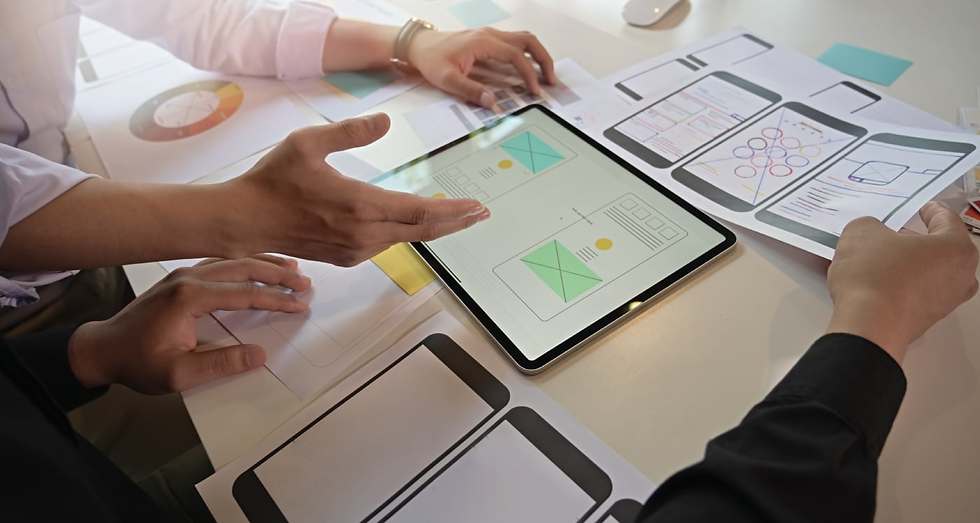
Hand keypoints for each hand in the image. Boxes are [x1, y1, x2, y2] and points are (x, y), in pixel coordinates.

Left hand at [67, 256, 310, 393]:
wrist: (102, 349)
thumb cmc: (136, 362)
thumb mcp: (178, 374)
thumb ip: (221, 365)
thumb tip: (259, 355)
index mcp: (189, 297)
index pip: (245, 294)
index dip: (276, 300)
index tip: (300, 305)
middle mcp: (188, 278)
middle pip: (243, 267)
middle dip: (277, 274)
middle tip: (304, 283)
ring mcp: (184, 274)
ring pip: (233, 260)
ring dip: (264, 263)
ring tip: (291, 268)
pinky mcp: (182, 278)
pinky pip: (221, 262)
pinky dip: (245, 263)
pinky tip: (258, 265)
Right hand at [228, 113, 490, 265]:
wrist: (246, 219)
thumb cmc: (274, 180)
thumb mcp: (308, 142)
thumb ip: (351, 132)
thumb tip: (384, 121)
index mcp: (359, 204)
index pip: (420, 211)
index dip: (452, 210)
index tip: (475, 207)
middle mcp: (363, 233)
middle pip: (422, 230)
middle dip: (454, 222)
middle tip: (480, 214)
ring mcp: (356, 249)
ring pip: (404, 238)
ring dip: (431, 228)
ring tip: (454, 217)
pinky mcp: (347, 257)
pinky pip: (385, 244)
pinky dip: (405, 233)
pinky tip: (414, 224)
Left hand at [408, 28, 556, 108]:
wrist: (418, 46)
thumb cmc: (431, 59)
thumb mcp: (446, 79)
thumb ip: (470, 91)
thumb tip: (492, 102)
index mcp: (483, 42)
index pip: (516, 56)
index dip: (528, 74)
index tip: (534, 90)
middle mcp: (490, 35)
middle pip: (528, 41)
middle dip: (544, 60)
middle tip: (551, 80)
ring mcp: (490, 36)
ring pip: (524, 39)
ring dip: (538, 56)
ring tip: (545, 76)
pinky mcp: (488, 40)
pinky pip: (515, 44)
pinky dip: (527, 55)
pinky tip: (528, 70)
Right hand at [826, 202, 978, 362]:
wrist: (868, 324)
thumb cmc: (876, 279)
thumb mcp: (862, 232)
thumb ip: (871, 225)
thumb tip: (870, 233)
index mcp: (957, 247)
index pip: (946, 219)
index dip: (929, 210)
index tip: (922, 209)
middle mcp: (960, 276)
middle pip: (940, 248)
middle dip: (915, 240)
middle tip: (892, 233)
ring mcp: (946, 301)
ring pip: (927, 271)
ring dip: (905, 263)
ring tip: (875, 258)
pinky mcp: (926, 318)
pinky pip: (915, 292)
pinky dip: (898, 283)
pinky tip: (873, 280)